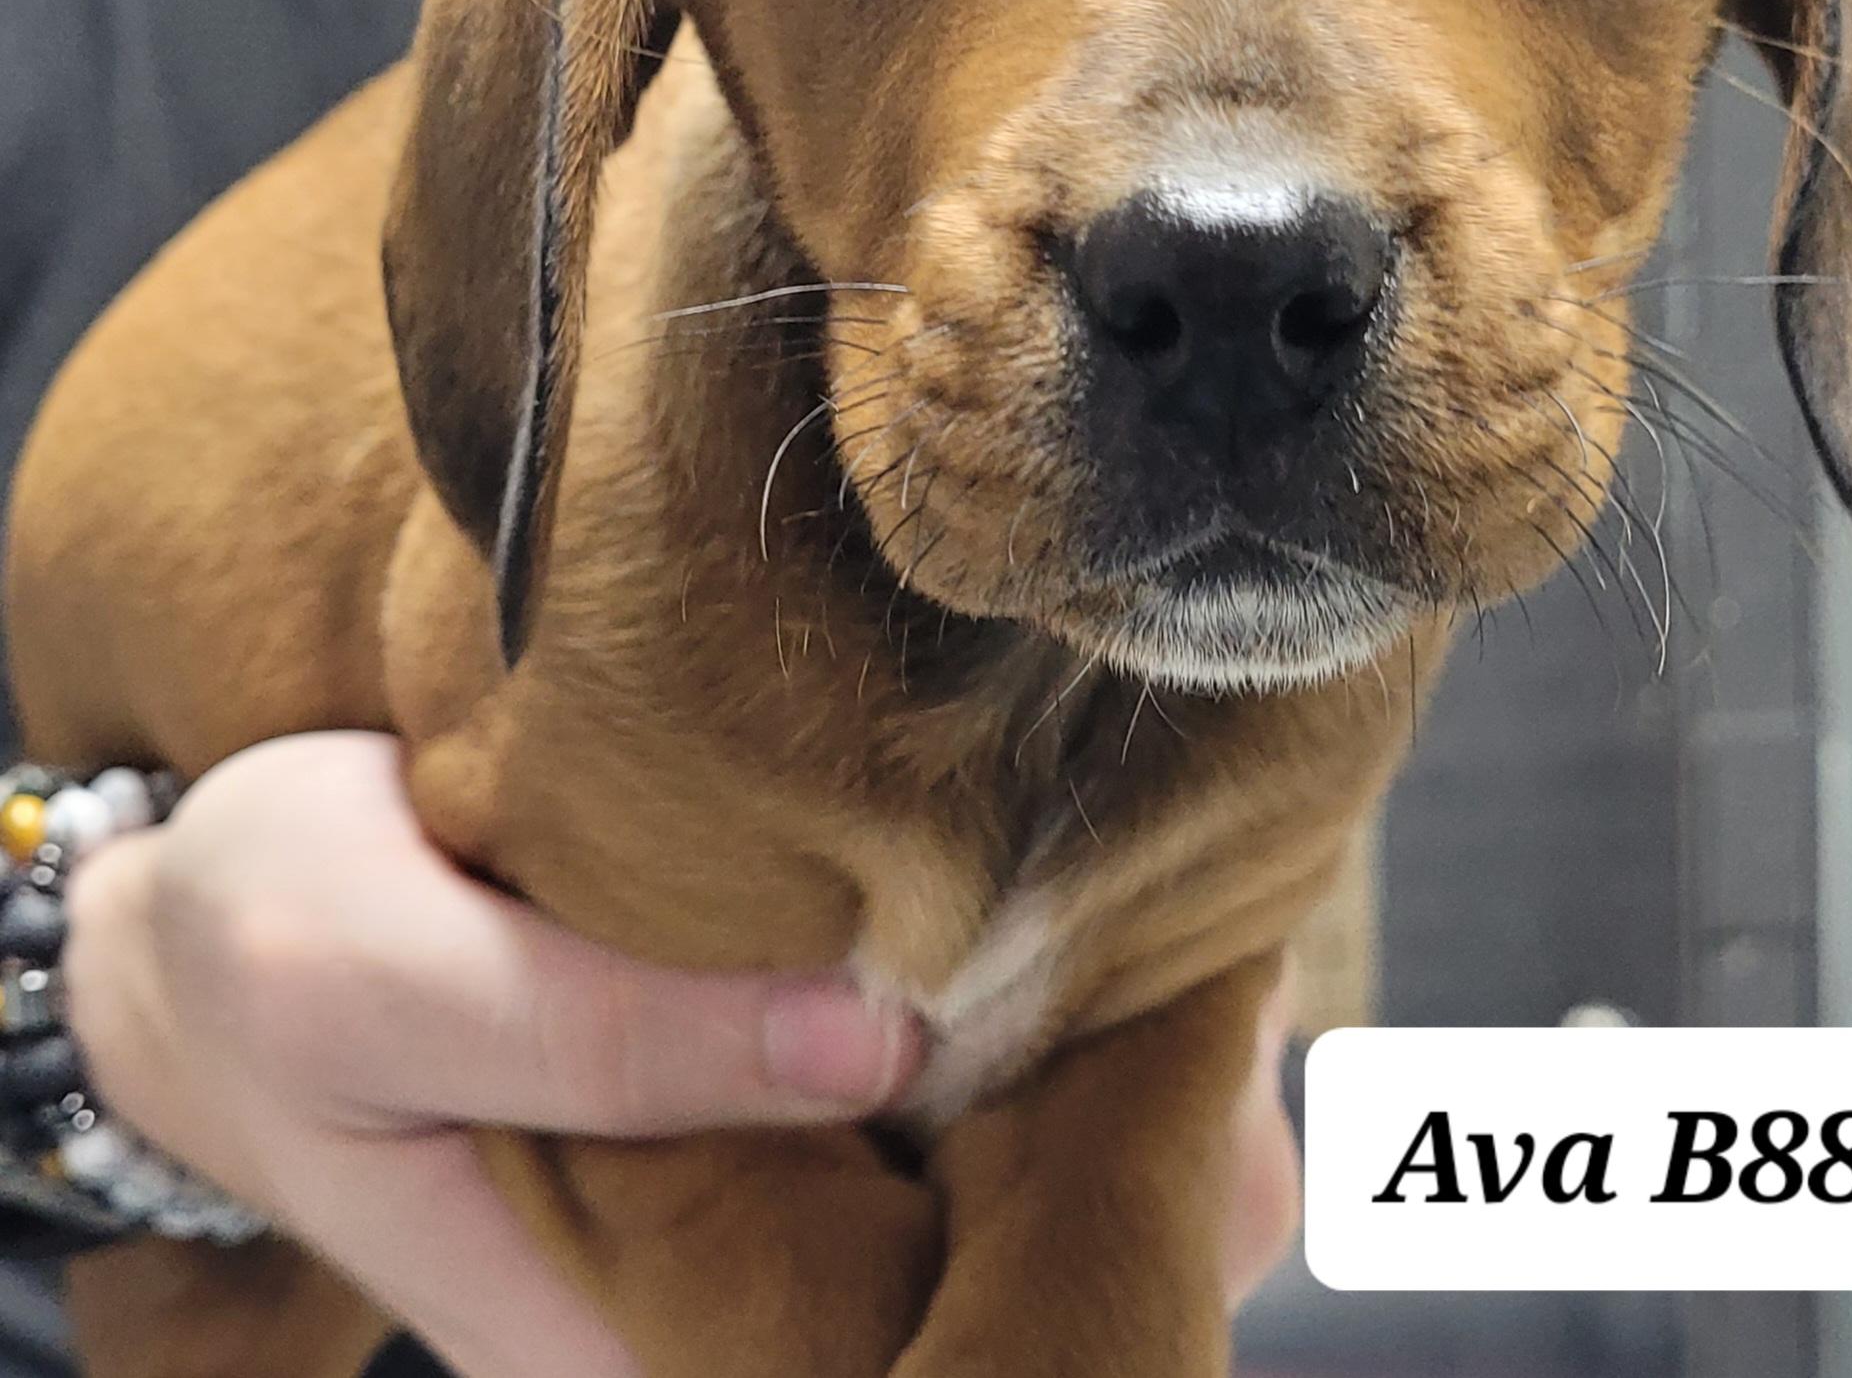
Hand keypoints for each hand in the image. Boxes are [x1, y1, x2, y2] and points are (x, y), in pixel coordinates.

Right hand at [67, 730, 1302, 1373]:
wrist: (193, 934)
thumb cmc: (268, 956)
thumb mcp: (383, 971)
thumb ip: (603, 1026)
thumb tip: (875, 1032)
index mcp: (632, 1334)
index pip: (883, 1360)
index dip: (1055, 1280)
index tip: (1189, 1146)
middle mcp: (714, 1287)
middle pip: (956, 1288)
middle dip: (1115, 1193)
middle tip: (1241, 1056)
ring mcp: (735, 1187)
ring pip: (952, 1182)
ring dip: (1081, 1097)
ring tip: (1204, 988)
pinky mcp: (738, 1085)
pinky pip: (902, 1081)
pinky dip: (1001, 1020)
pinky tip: (1090, 939)